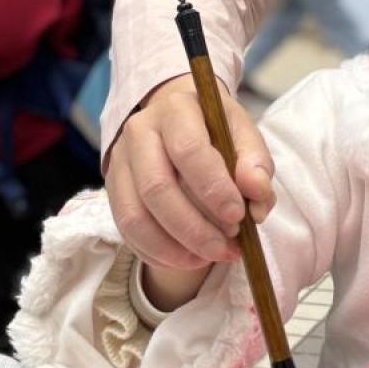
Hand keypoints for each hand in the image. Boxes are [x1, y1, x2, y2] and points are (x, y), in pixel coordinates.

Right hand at [105, 74, 275, 271]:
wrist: (178, 120)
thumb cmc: (215, 130)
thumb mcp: (243, 135)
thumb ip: (256, 162)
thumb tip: (256, 190)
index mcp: (176, 109)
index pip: (189, 150)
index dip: (213, 189)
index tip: (238, 216)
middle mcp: (140, 131)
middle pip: (156, 188)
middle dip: (194, 229)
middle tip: (226, 247)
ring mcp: (120, 161)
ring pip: (135, 215)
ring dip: (174, 248)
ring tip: (209, 258)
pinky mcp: (112, 188)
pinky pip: (126, 230)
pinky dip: (156, 253)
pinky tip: (187, 258)